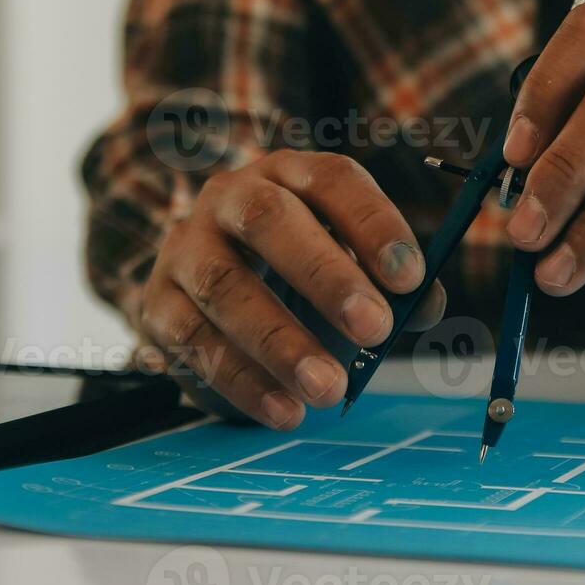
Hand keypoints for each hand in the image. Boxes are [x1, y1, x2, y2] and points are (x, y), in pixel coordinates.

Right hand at [126, 150, 445, 428]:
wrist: (206, 282)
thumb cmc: (299, 266)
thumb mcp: (348, 259)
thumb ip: (392, 282)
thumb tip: (426, 307)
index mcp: (291, 174)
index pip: (332, 180)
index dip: (373, 224)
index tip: (410, 277)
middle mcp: (231, 197)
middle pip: (271, 220)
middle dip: (326, 276)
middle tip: (375, 330)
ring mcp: (187, 246)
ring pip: (226, 286)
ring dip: (281, 343)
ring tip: (330, 389)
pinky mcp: (158, 301)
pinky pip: (194, 340)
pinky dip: (243, 381)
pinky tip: (286, 411)